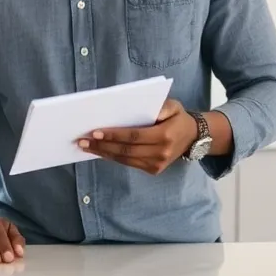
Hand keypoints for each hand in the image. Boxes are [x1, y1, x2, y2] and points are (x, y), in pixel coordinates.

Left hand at [78, 98, 197, 174]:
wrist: (193, 137)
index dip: (113, 135)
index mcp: (165, 135)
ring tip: (86, 147)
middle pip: (126, 150)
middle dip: (102, 146)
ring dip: (103, 153)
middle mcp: (161, 153)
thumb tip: (148, 111)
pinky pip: (129, 163)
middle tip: (82, 141)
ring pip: (125, 159)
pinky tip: (100, 151)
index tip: (95, 132)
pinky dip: (113, 157)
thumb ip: (162, 107)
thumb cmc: (178, 117)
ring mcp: (157, 164)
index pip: (134, 136)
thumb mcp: (174, 106)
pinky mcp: (154, 170)